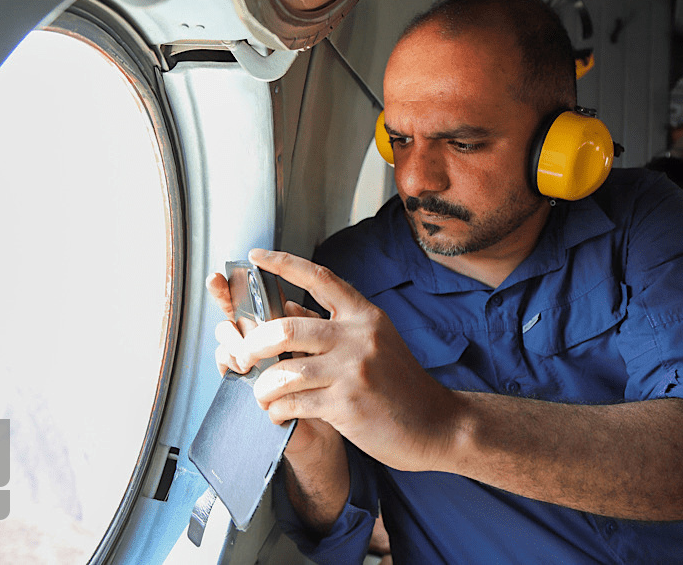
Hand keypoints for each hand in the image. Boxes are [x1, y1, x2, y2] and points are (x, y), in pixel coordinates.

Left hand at [224, 249, 456, 472]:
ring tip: (263, 396)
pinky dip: (278, 410)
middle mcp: (358, 337)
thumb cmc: (400, 385)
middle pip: (285, 328)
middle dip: (253, 344)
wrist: (438, 425)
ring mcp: (352, 371)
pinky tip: (280, 413)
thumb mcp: (374, 342)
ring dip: (263, 388)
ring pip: (283, 372)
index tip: (256, 256)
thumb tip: (285, 310)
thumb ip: (332, 326)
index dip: (283, 263)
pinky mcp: (346, 406)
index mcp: (364, 315)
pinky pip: (294, 403)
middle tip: (244, 357)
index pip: (319, 278)